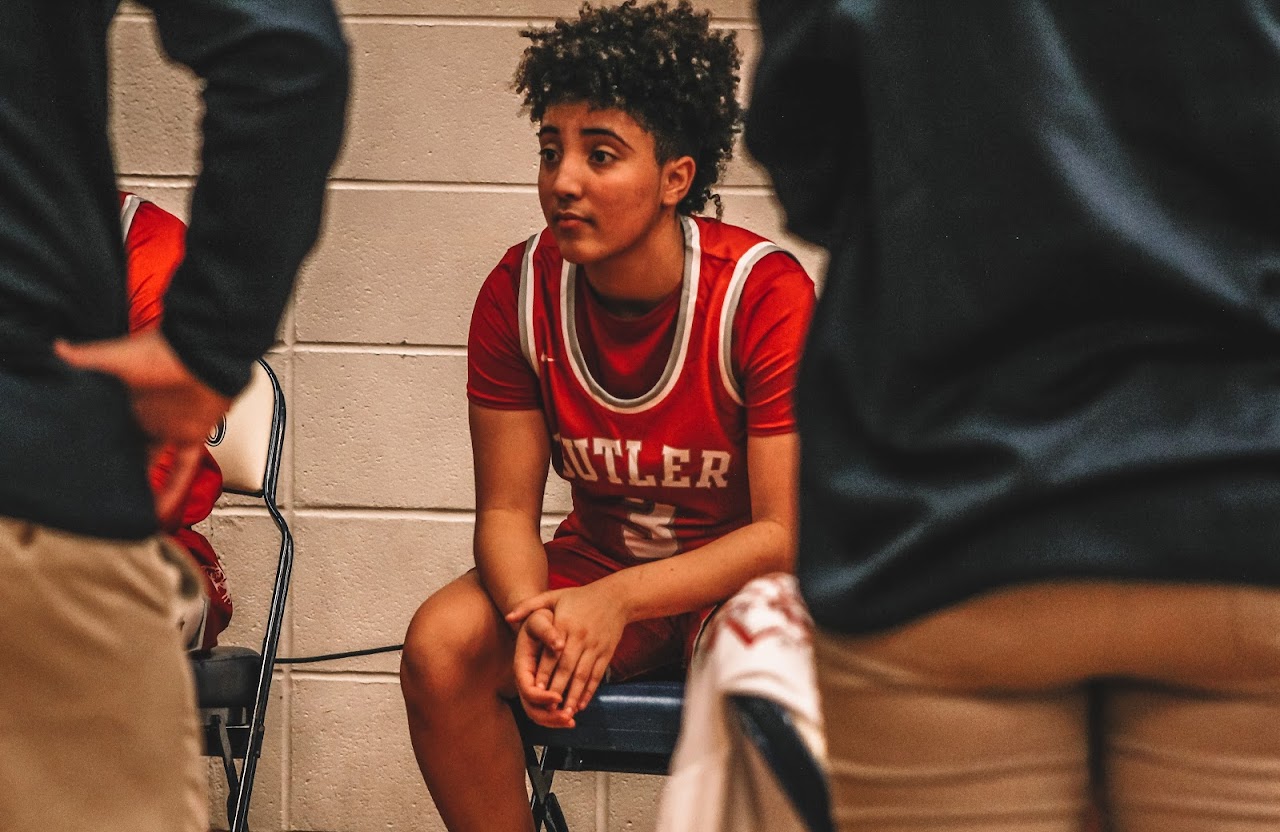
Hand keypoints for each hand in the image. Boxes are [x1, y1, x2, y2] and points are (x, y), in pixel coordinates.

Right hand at [55, 329, 230, 524]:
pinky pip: (183, 470)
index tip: (76, 460)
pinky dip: (173, 490)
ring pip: (154, 462)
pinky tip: (159, 512)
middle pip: (128, 446)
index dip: (92, 440)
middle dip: (115, 465)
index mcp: (125, 398)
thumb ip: (84, 358)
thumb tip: (55, 350)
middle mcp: (147, 414)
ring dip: (142, 483)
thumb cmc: (161, 352)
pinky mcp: (192, 436)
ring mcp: (171, 427)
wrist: (204, 355)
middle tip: (96, 489)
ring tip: (124, 507)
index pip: (105, 425)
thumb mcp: (113, 358)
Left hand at [507, 582, 626, 718]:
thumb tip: (508, 617)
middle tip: (548, 708)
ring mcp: (595, 646)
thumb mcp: (554, 596)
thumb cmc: (580, 597)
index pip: (553, 653)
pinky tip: (582, 705)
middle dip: (558, 689)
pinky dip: (590, 692)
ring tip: (565, 714)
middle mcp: (581, 637)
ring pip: (584, 675)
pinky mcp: (606, 653)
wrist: (616, 596)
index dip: (545, 672)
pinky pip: (597, 675)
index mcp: (565, 624)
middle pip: (568, 668)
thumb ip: (529, 605)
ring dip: (574, 696)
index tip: (536, 689)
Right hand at [513, 609, 573, 727]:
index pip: (527, 689)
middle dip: (549, 716)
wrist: (545, 619)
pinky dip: (559, 715)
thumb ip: (547, 630)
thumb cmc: (542, 618)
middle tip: (567, 718)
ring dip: (555, 720)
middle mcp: (527, 680)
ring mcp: (536, 686)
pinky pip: (550, 709)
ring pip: (540, 713)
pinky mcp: (547, 688)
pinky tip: (575, 712)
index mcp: (522, 666)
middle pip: (531, 708)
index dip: (541, 696)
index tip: (558, 696)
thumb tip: (559, 645)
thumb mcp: (541, 618)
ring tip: (572, 721)